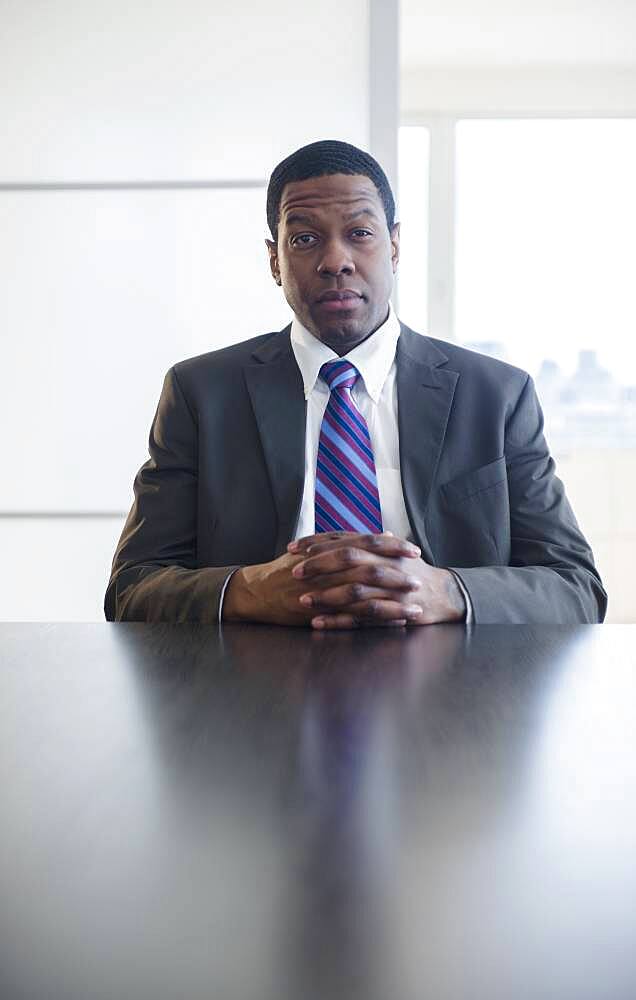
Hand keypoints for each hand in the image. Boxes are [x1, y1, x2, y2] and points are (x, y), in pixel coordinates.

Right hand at [222, 533, 421, 627]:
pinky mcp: (320, 613)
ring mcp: (323, 592)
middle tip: (420, 580)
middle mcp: (327, 568)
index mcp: (330, 549)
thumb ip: (349, 541)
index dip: (393, 547)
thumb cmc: (289, 569)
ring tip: (414, 609)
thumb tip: (383, 533)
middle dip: (398, 576)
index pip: (367, 543)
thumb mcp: (317, 548)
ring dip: (392, 604)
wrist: (258, 591)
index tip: (414, 551)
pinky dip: (374, 622)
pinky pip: (351, 619)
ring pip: (365, 597)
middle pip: (370, 569)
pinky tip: (393, 626)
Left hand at [287, 531, 466, 628]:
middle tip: (294, 571)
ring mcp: (390, 589)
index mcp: (382, 547)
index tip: (294, 548)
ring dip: (325, 595)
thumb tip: (342, 535)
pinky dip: (338, 620)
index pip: (345, 539)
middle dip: (319, 565)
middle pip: (348, 559)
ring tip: (302, 600)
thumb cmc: (414, 572)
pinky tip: (318, 622)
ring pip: (354, 589)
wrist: (445, 594)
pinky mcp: (392, 612)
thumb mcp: (393, 551)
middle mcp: (386, 564)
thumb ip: (367, 544)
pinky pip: (361, 617)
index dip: (318, 542)